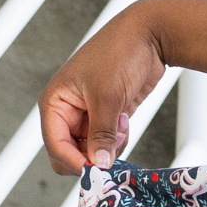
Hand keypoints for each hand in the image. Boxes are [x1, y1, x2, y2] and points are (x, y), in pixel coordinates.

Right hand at [38, 3, 166, 174]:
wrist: (151, 34)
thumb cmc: (121, 53)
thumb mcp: (108, 96)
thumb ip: (102, 134)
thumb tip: (99, 165)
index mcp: (55, 102)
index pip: (55, 144)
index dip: (73, 160)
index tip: (95, 171)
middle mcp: (68, 110)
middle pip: (70, 151)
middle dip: (90, 155)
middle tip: (112, 151)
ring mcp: (89, 113)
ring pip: (91, 148)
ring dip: (108, 146)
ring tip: (122, 126)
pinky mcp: (108, 114)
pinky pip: (107, 140)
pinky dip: (118, 139)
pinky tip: (126, 121)